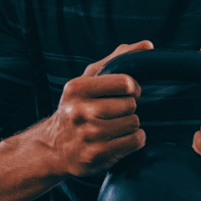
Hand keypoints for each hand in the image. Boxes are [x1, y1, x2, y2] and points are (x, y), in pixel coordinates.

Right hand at [43, 41, 152, 176]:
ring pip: (133, 123)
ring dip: (131, 124)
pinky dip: (134, 140)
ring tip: (116, 125)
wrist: (53, 147)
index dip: (133, 87)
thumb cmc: (77, 107)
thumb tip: (148, 45)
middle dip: (129, 107)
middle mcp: (80, 111)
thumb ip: (117, 58)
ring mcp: (88, 135)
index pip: (125, 82)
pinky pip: (134, 142)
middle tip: (117, 111)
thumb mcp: (89, 79)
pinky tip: (120, 138)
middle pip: (130, 105)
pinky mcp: (97, 155)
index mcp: (77, 88)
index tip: (127, 92)